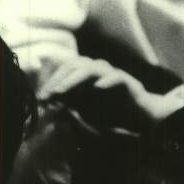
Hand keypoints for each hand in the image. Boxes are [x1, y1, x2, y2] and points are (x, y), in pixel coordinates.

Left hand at [40, 57, 183, 128]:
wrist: (142, 118)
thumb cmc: (113, 114)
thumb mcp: (84, 110)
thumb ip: (69, 103)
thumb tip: (48, 99)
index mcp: (86, 75)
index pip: (65, 69)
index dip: (51, 81)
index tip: (41, 97)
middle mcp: (98, 70)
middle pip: (74, 65)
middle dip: (58, 80)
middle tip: (48, 95)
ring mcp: (113, 75)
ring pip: (91, 68)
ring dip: (74, 80)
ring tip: (61, 92)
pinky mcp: (128, 82)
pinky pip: (116, 78)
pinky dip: (106, 82)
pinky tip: (97, 89)